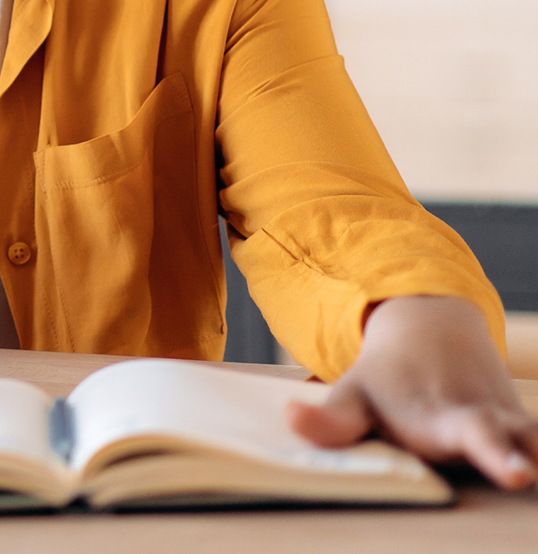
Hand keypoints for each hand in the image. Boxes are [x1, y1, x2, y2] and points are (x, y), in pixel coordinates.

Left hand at [286, 295, 536, 488]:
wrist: (433, 328)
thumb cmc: (388, 377)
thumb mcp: (355, 393)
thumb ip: (332, 418)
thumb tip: (291, 420)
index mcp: (446, 420)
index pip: (476, 438)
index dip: (496, 456)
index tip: (518, 475)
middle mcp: (488, 422)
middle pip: (521, 444)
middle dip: (523, 461)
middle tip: (528, 477)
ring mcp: (513, 426)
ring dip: (537, 455)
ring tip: (533, 474)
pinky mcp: (526, 430)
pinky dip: (537, 452)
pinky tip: (534, 472)